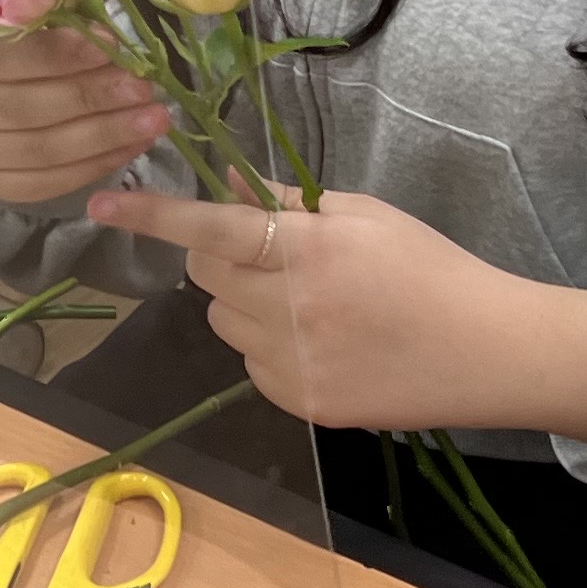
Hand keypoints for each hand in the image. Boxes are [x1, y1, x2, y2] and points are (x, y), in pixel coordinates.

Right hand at [0, 18, 169, 204]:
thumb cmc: (12, 35)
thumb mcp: (23, 8)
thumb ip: (53, 2)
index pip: (3, 56)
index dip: (59, 53)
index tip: (110, 42)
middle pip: (24, 108)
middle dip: (91, 96)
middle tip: (143, 86)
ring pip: (41, 149)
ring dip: (105, 134)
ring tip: (153, 118)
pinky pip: (49, 181)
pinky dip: (97, 164)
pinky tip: (134, 144)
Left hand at [85, 184, 586, 448]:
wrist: (485, 350)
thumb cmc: (429, 267)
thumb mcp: (363, 215)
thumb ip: (288, 204)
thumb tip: (228, 183)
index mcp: (307, 250)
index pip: (211, 228)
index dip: (152, 215)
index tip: (101, 203)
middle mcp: (288, 309)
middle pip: (206, 276)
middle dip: (222, 257)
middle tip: (274, 253)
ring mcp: (291, 364)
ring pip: (223, 322)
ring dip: (245, 304)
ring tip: (310, 303)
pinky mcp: (300, 404)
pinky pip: (251, 365)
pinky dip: (269, 347)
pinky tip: (323, 342)